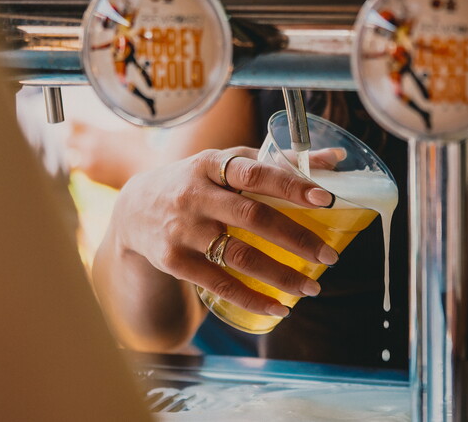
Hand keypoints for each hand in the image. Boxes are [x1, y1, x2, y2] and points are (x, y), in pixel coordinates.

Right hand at [109, 147, 337, 317]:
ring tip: (311, 287)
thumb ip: (277, 161)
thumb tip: (334, 158)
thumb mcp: (227, 162)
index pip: (254, 172)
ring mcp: (183, 230)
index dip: (290, 184)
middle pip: (252, 216)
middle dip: (296, 238)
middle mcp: (195, 195)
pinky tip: (279, 308)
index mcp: (211, 165)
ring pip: (239, 256)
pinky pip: (219, 284)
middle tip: (329, 256)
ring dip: (280, 274)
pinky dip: (252, 298)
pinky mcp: (174, 261)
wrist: (134, 209)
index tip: (324, 198)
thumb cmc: (197, 182)